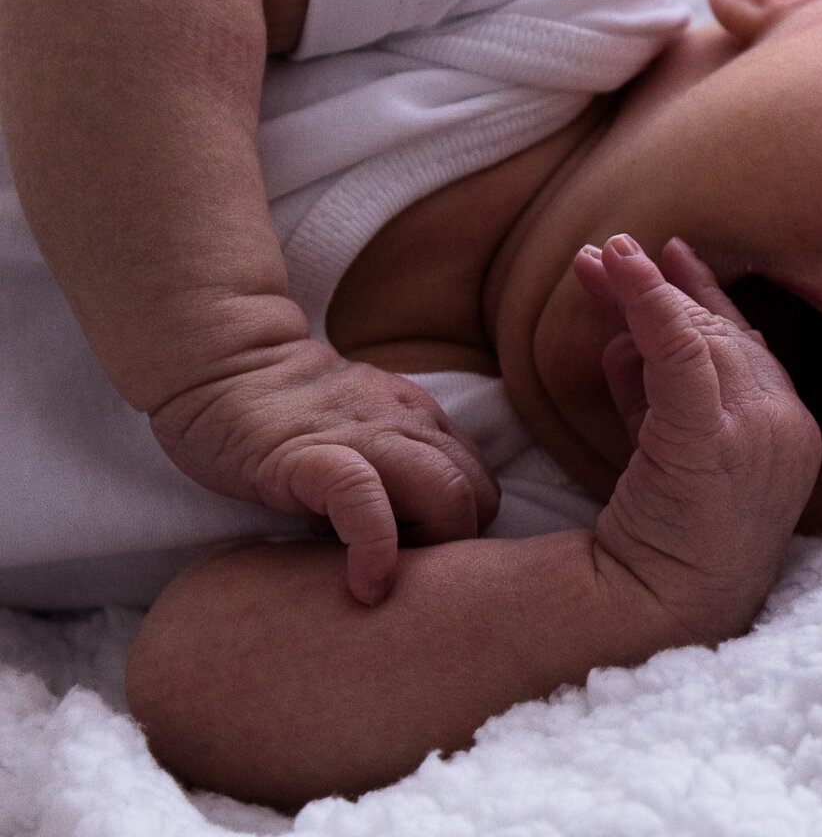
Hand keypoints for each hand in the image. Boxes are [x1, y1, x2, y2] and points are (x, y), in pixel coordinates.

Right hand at [148, 339, 498, 604]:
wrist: (216, 362)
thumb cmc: (281, 411)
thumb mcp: (359, 430)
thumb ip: (392, 464)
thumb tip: (408, 531)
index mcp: (420, 420)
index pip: (480, 485)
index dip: (458, 533)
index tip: (412, 556)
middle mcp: (407, 423)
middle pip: (479, 496)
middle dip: (454, 549)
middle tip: (399, 573)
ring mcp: (364, 436)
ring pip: (448, 493)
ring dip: (432, 551)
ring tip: (384, 580)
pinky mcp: (310, 455)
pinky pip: (366, 499)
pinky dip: (377, 549)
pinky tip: (363, 585)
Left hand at [573, 235, 821, 643]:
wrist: (661, 615)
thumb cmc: (666, 542)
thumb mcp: (670, 453)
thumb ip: (658, 393)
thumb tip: (623, 337)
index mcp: (789, 429)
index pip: (746, 343)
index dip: (705, 295)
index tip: (670, 256)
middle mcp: (787, 424)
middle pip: (717, 333)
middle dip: (657, 291)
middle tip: (600, 256)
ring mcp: (759, 434)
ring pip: (698, 337)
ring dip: (642, 291)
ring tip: (595, 260)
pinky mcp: (715, 444)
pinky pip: (682, 355)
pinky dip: (652, 304)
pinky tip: (622, 266)